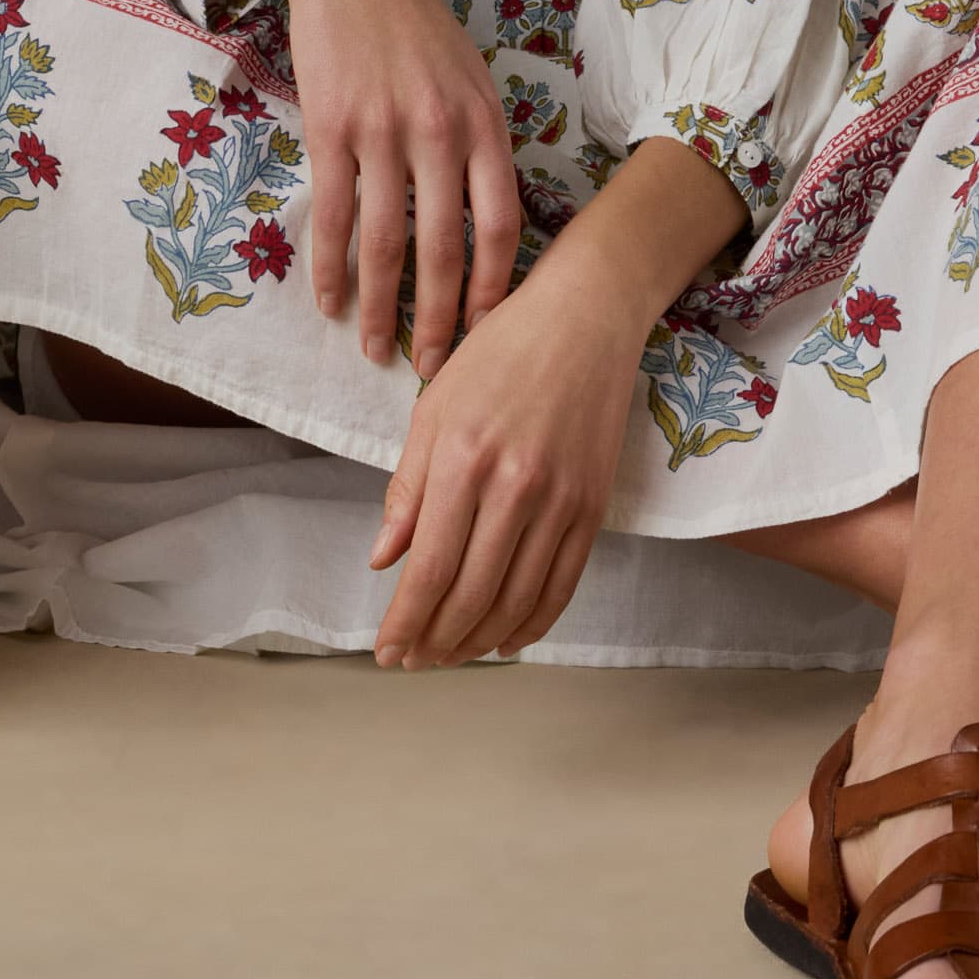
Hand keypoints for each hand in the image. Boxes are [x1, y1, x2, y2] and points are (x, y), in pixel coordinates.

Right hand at [211, 0, 521, 375]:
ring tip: (378, 353)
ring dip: (381, 308)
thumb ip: (481, 143)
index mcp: (485, 121)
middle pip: (449, 248)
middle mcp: (441, 130)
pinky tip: (329, 302)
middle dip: (442, 321)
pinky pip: (331, 214)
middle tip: (434, 371)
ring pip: (386, 243)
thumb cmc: (413, 23)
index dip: (497, 291)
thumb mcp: (470, 75)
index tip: (490, 337)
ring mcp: (384, 130)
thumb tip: (490, 221)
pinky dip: (329, 267)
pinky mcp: (330, 127)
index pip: (503, 225)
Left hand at [367, 133, 756, 667]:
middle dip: (436, 641)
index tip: (386, 650)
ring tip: (450, 656)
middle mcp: (514, 487)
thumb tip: (384, 561)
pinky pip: (563, 585)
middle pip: (471, 595)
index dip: (405, 621)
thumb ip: (408, 490)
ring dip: (478, 640)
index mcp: (463, 460)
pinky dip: (533, 623)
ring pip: (516, 600)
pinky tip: (506, 639)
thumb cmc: (500, 353)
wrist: (585, 317)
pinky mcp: (594, 506)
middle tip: (413, 661)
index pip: (429, 568)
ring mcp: (561, 500)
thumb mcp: (434, 407)